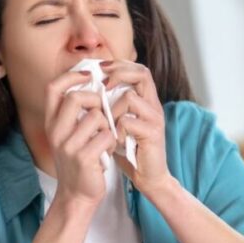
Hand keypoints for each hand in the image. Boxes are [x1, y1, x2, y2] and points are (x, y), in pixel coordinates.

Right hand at [44, 70, 116, 210]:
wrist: (77, 195)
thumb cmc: (79, 160)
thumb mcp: (69, 135)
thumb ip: (74, 113)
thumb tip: (92, 83)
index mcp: (51, 123)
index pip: (53, 88)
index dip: (71, 75)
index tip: (89, 74)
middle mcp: (55, 132)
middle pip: (76, 97)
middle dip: (96, 100)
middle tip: (103, 112)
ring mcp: (68, 145)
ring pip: (96, 117)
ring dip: (107, 126)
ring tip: (104, 139)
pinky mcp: (83, 158)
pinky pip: (106, 136)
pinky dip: (112, 142)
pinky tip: (107, 151)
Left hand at [101, 60, 173, 193]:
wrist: (150, 177)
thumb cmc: (130, 150)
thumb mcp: (119, 124)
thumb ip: (111, 107)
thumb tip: (88, 90)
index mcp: (146, 100)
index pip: (138, 69)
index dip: (120, 64)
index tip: (101, 68)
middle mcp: (154, 105)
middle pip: (141, 73)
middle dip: (118, 74)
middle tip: (102, 85)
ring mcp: (155, 118)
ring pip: (130, 98)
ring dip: (112, 110)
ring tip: (108, 126)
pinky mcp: (153, 133)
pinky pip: (128, 121)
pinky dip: (117, 130)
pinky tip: (114, 141)